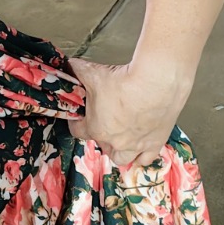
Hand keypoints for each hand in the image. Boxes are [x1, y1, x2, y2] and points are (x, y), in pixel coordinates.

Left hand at [67, 57, 192, 168]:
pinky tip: (140, 148)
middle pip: (102, 146)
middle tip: (104, 122)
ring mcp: (136, 145)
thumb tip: (67, 65)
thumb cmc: (123, 81)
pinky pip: (146, 159)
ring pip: (123, 158)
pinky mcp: (156, 143)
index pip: (77, 131)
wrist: (156, 82)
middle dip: (100, 136)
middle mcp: (115, 142)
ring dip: (119, 150)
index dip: (77, 123)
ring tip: (120, 139)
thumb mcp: (92, 73)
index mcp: (96, 128)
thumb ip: (76, 71)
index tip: (80, 116)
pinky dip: (142, 156)